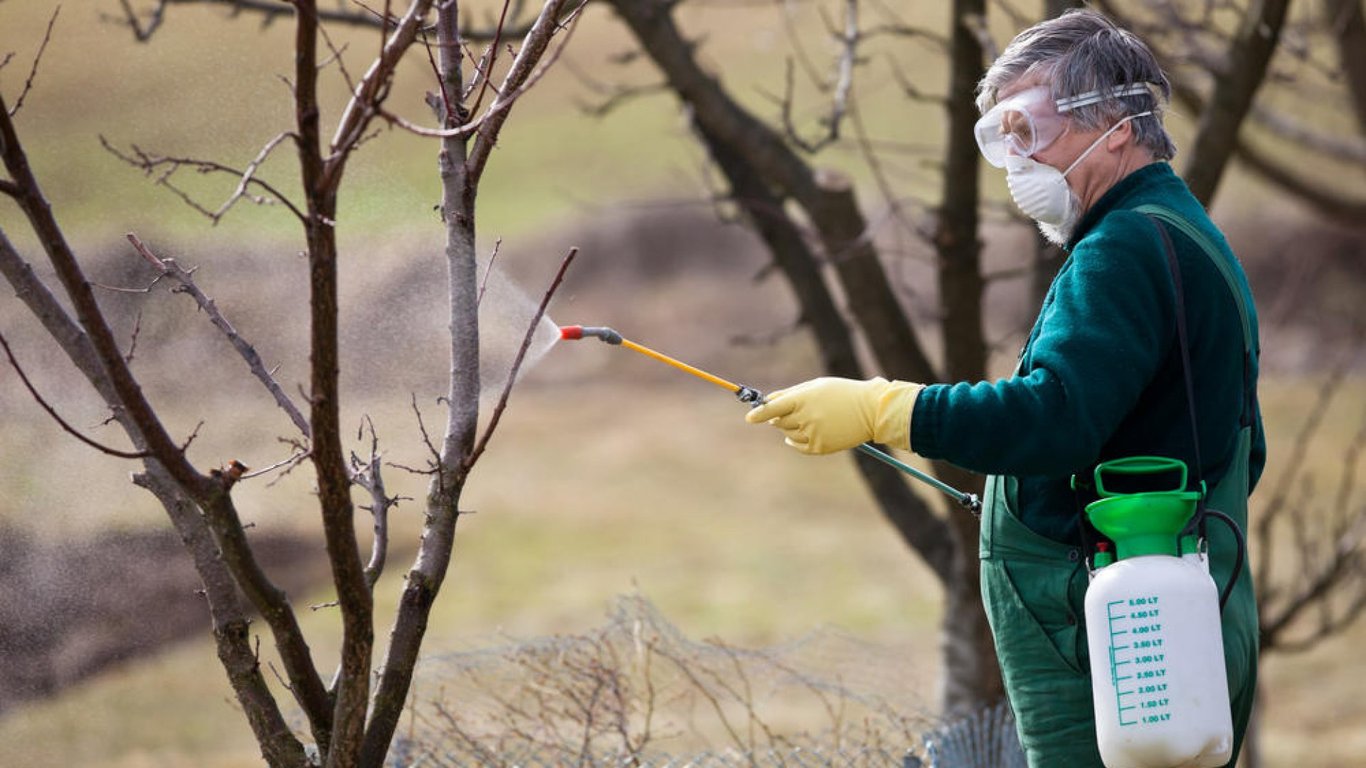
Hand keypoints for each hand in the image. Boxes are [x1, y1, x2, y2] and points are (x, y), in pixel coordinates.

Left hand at [745, 376, 922, 454]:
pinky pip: (798, 446)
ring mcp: (813, 434)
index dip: (758, 413)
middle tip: (794, 411)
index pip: (773, 408)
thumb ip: (790, 394)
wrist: (870, 410)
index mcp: (804, 399)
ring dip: (790, 428)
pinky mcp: (820, 447)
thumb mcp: (816, 386)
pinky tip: (801, 434)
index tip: (749, 418)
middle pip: (778, 421)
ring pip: (788, 434)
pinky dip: (795, 442)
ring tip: (809, 419)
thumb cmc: (841, 393)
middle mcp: (806, 417)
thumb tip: (767, 402)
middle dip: (779, 417)